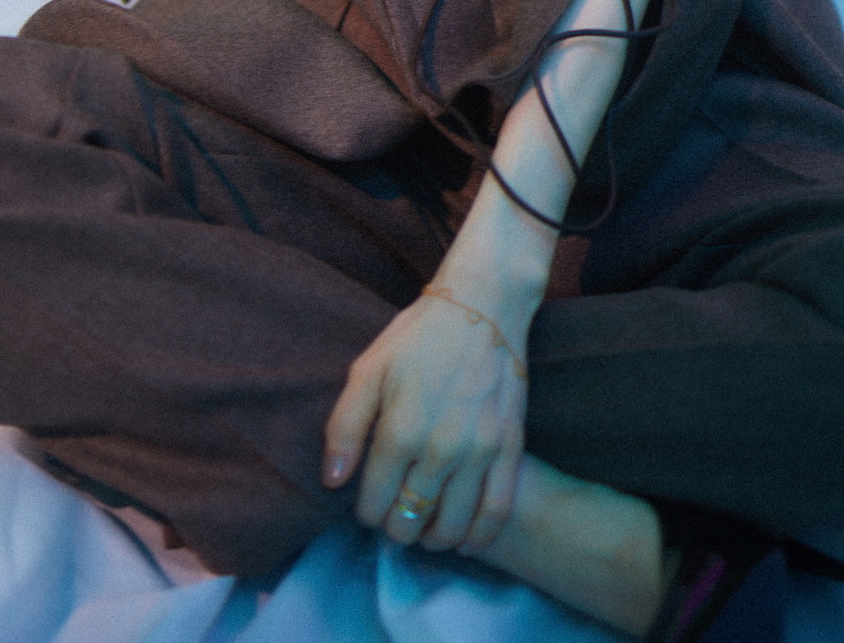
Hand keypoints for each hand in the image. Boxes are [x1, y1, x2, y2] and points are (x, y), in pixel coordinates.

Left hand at [322, 286, 528, 553]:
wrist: (484, 304)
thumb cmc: (418, 336)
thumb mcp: (369, 368)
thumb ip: (345, 425)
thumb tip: (333, 481)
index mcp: (400, 428)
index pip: (374, 503)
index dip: (366, 512)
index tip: (369, 503)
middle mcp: (440, 447)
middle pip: (409, 521)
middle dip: (395, 526)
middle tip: (395, 514)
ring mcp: (480, 450)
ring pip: (451, 526)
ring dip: (432, 537)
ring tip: (423, 527)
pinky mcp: (510, 446)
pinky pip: (497, 511)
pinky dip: (478, 536)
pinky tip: (464, 539)